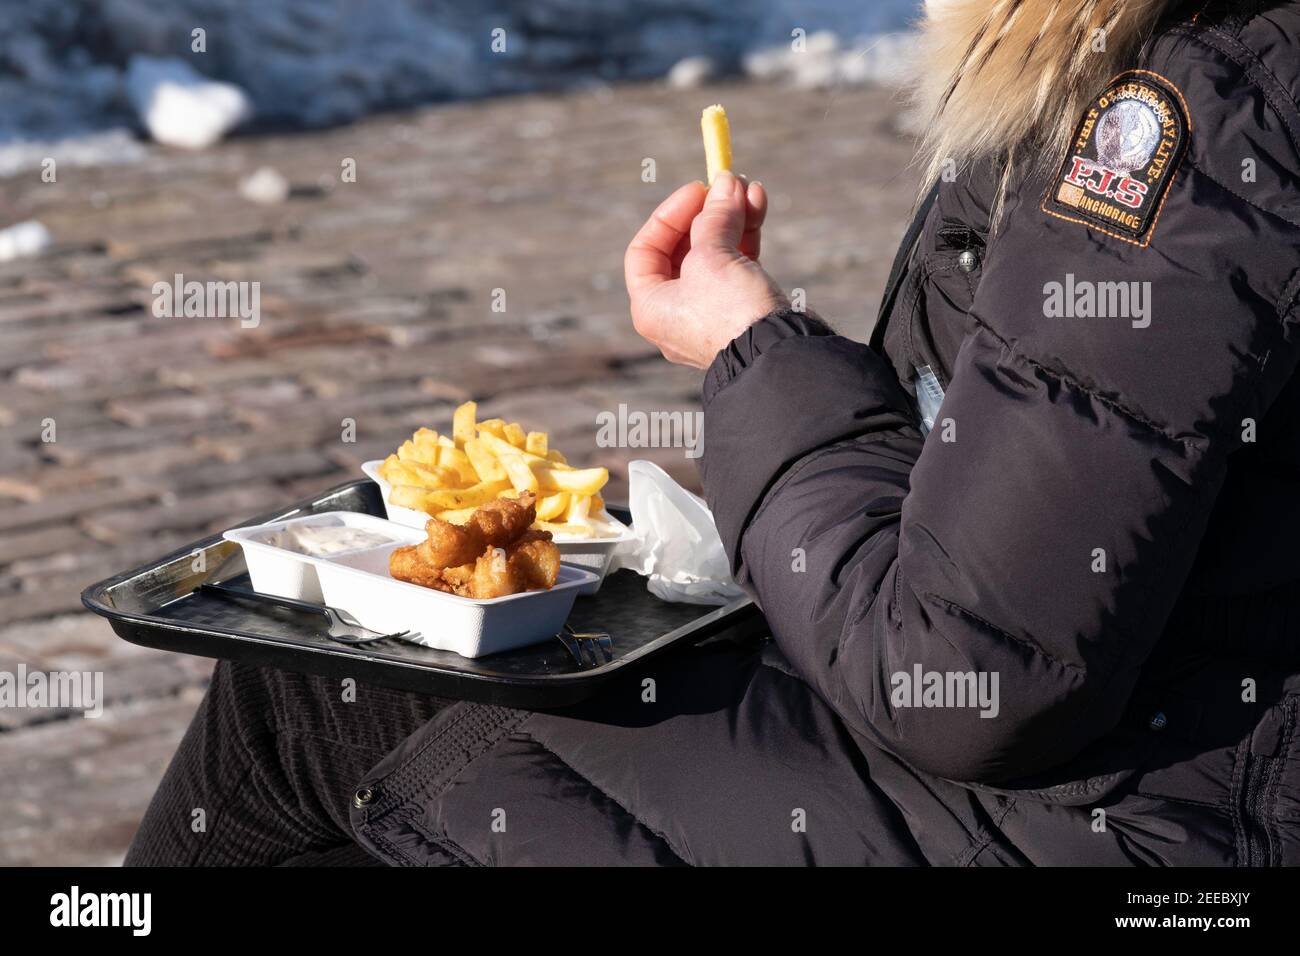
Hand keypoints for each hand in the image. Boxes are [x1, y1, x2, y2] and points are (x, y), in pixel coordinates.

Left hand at [625, 171, 787, 368]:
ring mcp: (710, 315)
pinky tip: (758, 206)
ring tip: (750, 189)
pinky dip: (746, 238)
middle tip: (728, 183)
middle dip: (707, 212)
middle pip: (684, 248)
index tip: (698, 190)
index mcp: (651, 307)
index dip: (669, 215)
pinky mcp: (741, 312)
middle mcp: (676, 314)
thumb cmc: (731, 312)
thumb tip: (725, 184)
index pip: (645, 250)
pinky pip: (737, 268)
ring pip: (715, 254)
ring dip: (731, 218)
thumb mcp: (712, 256)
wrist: (778, 356)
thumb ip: (714, 216)